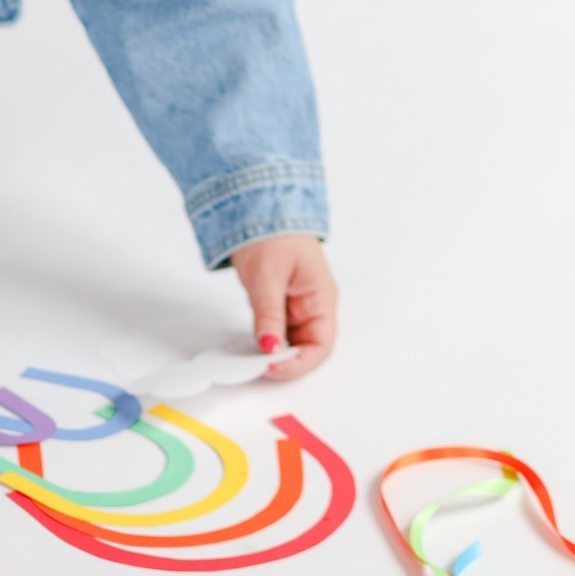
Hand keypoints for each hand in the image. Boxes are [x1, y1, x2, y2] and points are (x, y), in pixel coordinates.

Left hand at [226, 234, 337, 379]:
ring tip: (253, 358)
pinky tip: (253, 344)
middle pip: (308, 347)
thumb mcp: (267, 277)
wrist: (258, 207)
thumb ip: (269, 314)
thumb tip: (269, 347)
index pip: (321, 344)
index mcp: (321, 297)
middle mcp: (314, 305)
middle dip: (286, 362)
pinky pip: (280, 330)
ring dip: (276, 352)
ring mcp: (298, 304)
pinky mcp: (281, 302)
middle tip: (258, 367)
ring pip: (293, 341)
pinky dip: (268, 340)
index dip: (299, 363)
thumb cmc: (272, 233)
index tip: (272, 368)